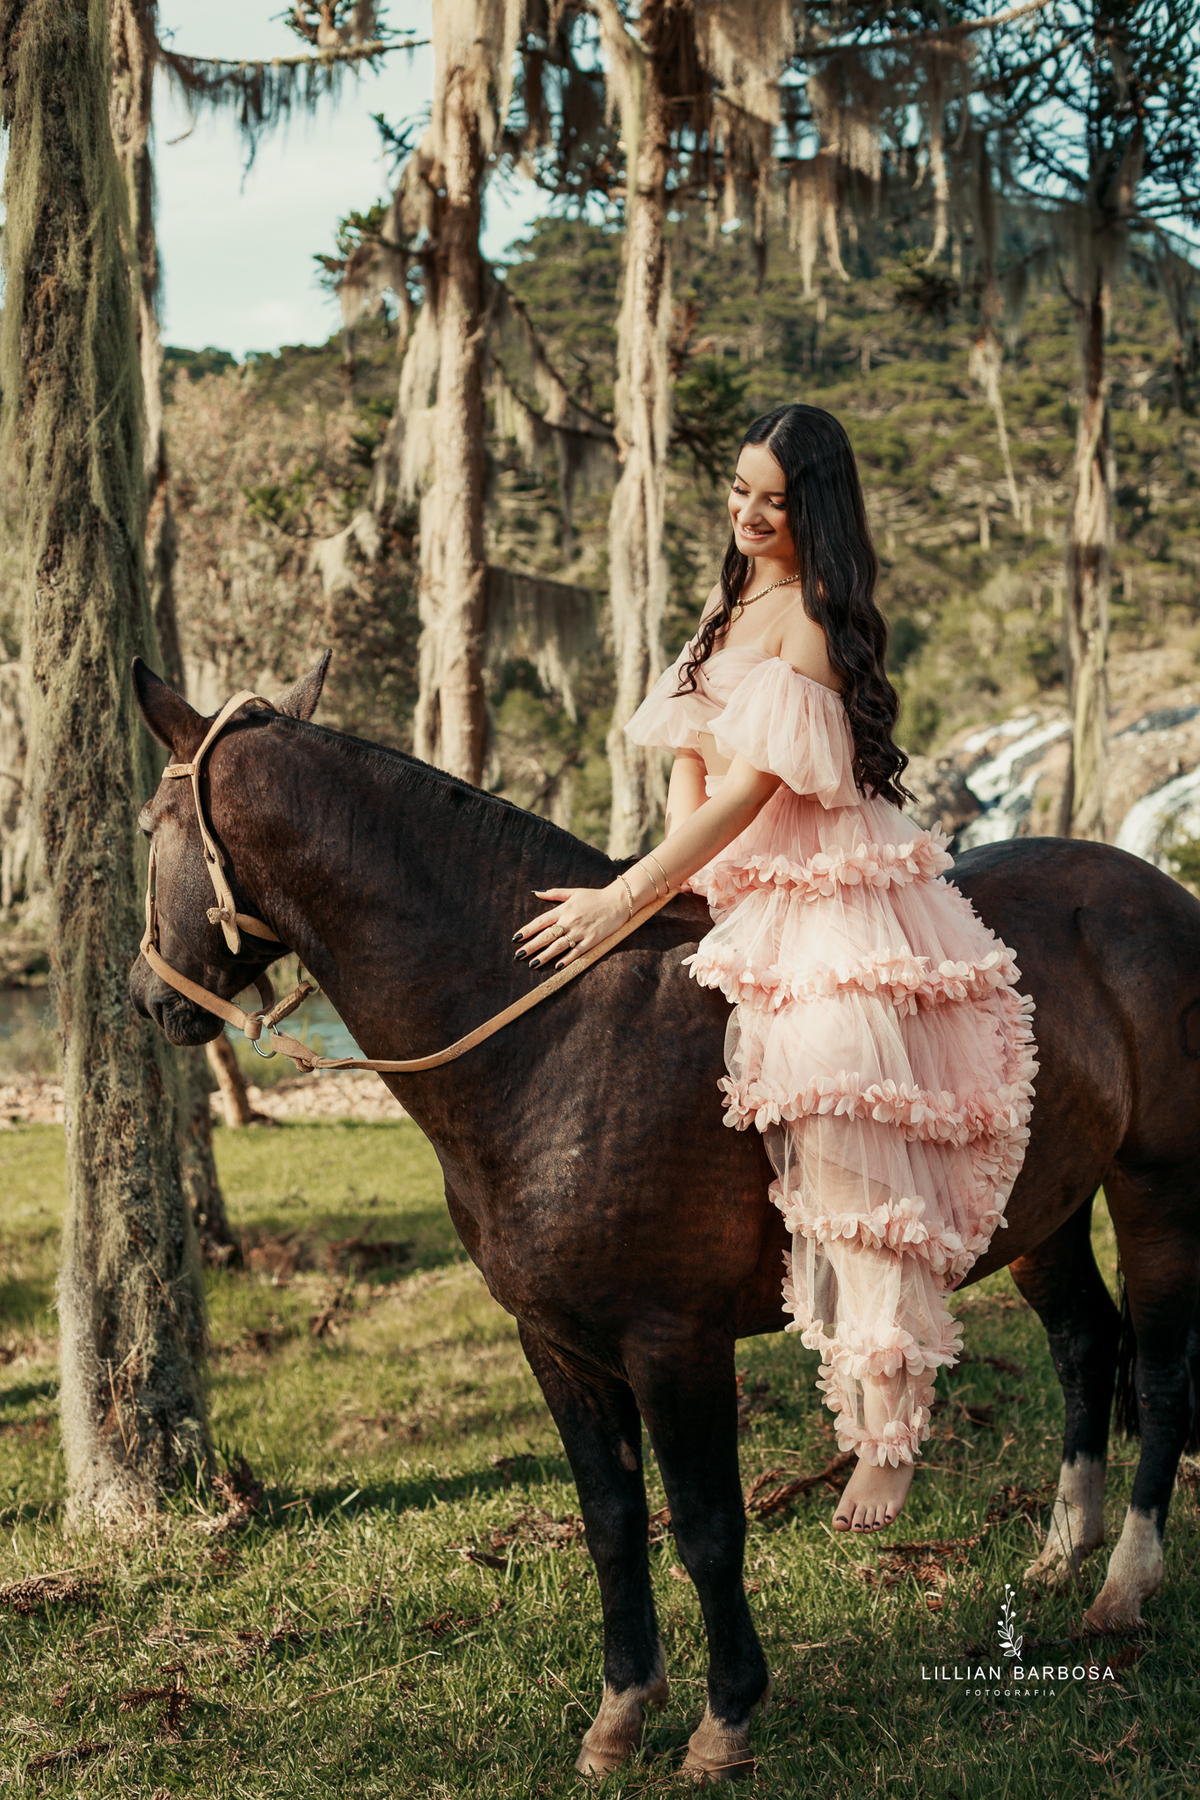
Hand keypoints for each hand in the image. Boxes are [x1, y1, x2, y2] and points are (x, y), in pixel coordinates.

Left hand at [513, 884, 629, 969]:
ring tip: (533, 964)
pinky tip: (557, 966)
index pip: (541, 921)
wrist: (618, 902)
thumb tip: (536, 893)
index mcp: (564, 909)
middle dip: (531, 947)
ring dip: (544, 956)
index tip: (516, 938)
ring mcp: (580, 932)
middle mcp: (570, 921)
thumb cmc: (595, 896)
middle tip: (519, 955)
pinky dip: (567, 959)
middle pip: (546, 936)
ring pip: (558, 947)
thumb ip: (554, 893)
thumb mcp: (573, 892)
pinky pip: (576, 952)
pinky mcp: (592, 940)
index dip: (527, 930)